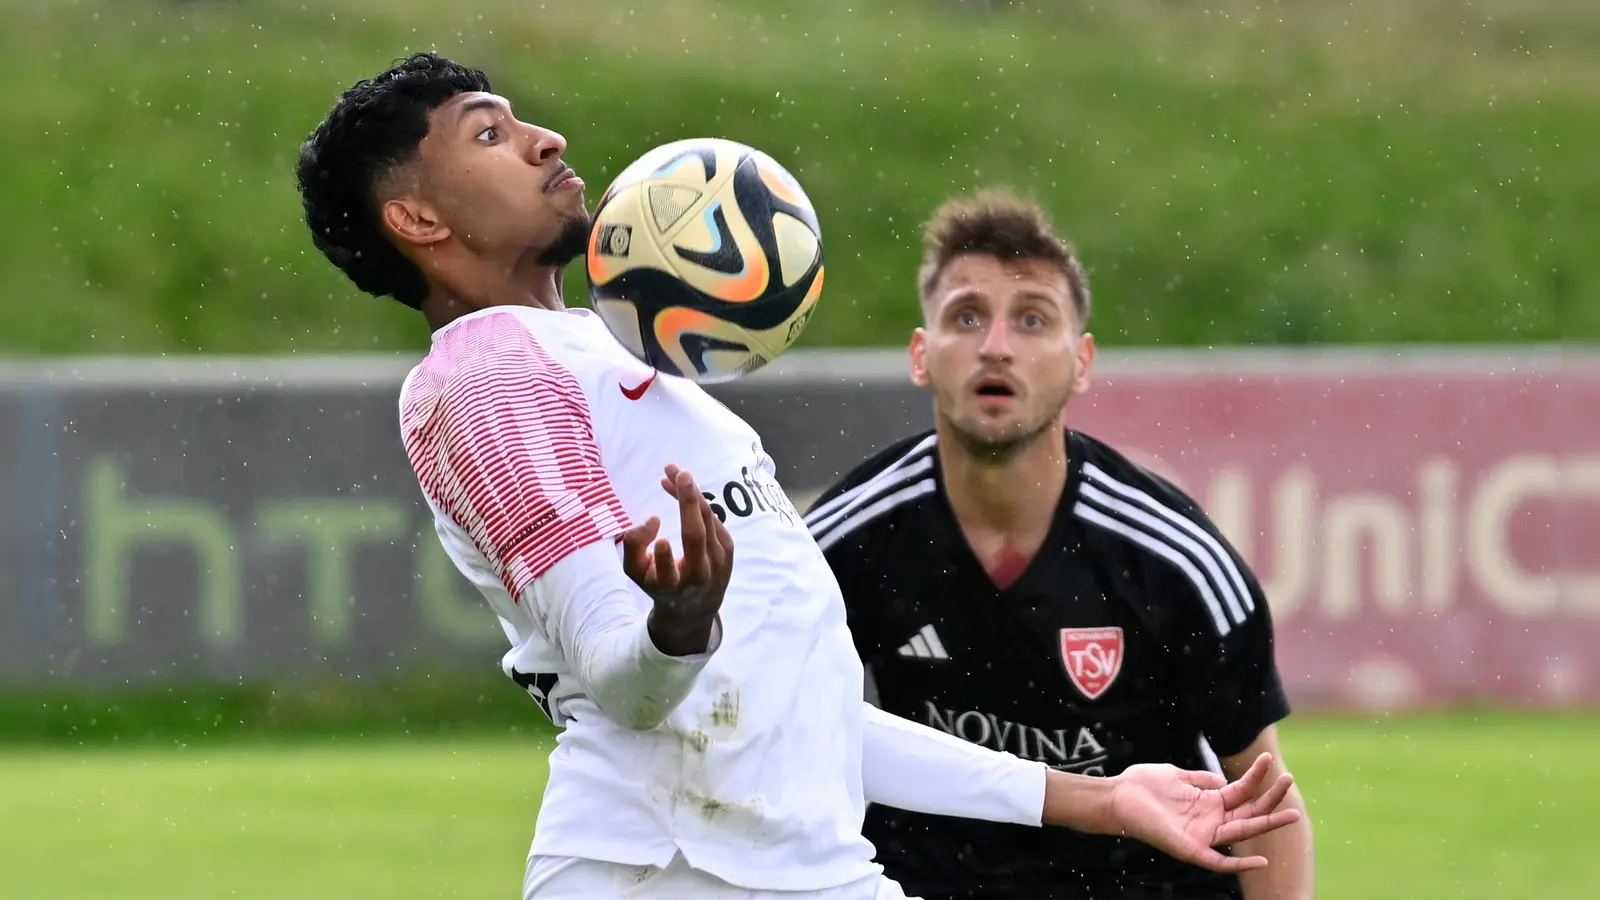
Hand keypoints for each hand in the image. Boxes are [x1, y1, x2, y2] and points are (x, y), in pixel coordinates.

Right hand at [621, 465, 734, 655]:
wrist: (696, 606)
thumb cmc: (659, 584)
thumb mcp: (637, 572)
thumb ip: (633, 547)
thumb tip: (653, 520)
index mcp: (672, 586)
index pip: (668, 573)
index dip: (664, 558)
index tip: (661, 541)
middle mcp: (699, 574)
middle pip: (696, 537)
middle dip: (688, 504)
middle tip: (680, 474)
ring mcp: (718, 561)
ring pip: (706, 519)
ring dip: (690, 492)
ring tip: (670, 471)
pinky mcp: (729, 548)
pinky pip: (711, 517)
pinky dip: (697, 500)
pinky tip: (682, 486)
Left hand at [1105, 753, 1301, 873]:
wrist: (1117, 795)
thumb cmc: (1143, 786)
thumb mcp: (1177, 776)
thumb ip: (1201, 779)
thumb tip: (1223, 779)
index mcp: (1208, 802)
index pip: (1241, 792)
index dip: (1256, 777)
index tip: (1269, 760)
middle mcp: (1209, 820)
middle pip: (1249, 812)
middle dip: (1271, 800)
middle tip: (1292, 783)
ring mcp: (1201, 835)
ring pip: (1242, 833)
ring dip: (1266, 823)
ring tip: (1292, 814)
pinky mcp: (1189, 849)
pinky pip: (1218, 862)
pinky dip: (1239, 864)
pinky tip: (1261, 861)